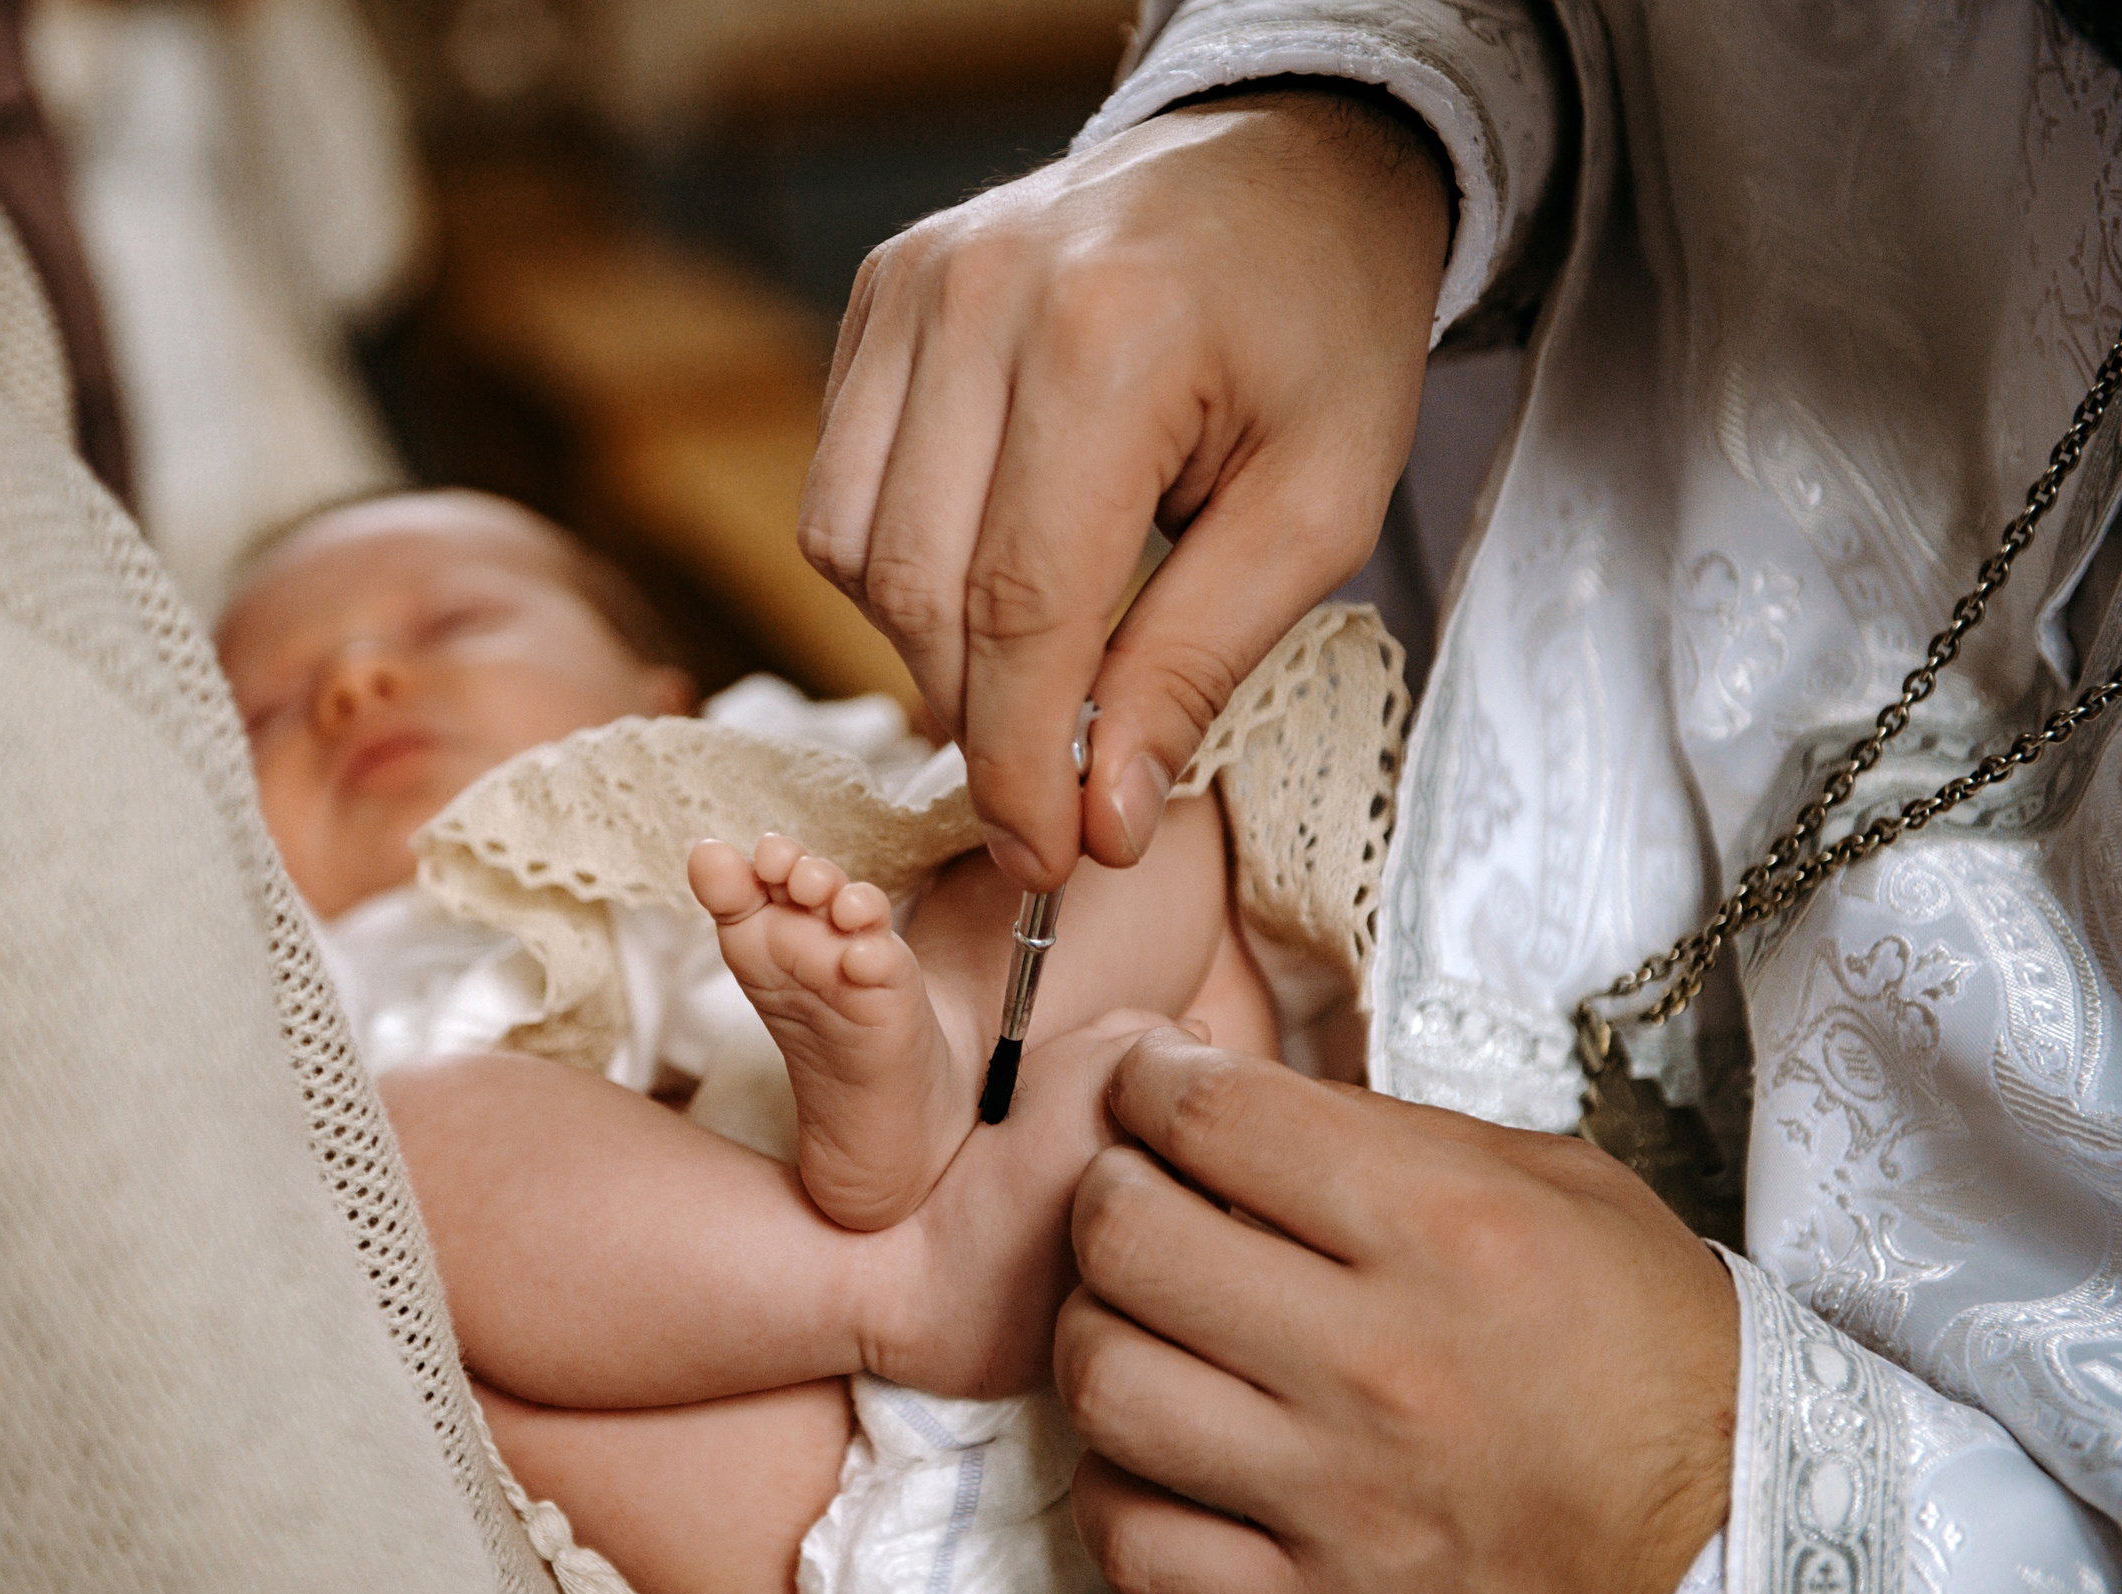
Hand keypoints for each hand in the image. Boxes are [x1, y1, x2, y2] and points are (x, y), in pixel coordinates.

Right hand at [799, 86, 1449, 889]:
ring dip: (930, 644)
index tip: (1045, 860)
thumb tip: (1098, 815)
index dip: (1020, 763)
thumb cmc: (1322, 329)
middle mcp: (982, 296)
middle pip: (920, 589)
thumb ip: (1196, 662)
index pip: (1020, 608)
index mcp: (1109, 342)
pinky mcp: (878, 293)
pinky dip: (900, 565)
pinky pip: (840, 487)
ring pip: (853, 549)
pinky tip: (991, 563)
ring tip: (1035, 655)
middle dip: (979, 721)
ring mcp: (912, 283)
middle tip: (1052, 788)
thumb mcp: (1319, 508)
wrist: (1287, 163)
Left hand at [1056, 1030, 1737, 1593]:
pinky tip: (1153, 1448)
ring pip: (1108, 1385)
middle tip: (1131, 1192)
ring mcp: (1342, 1497)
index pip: (1215, 1120)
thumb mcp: (1556, 1188)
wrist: (1744, 1552)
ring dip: (1095, 1333)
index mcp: (1445, 1230)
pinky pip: (1135, 1541)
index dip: (1150, 1083)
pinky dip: (1113, 1487)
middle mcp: (1381, 1360)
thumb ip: (1390, 1136)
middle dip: (1106, 1192)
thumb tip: (1233, 1096)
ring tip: (1134, 1319)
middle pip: (1129, 1239)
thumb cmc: (1649, 1352)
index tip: (1148, 1086)